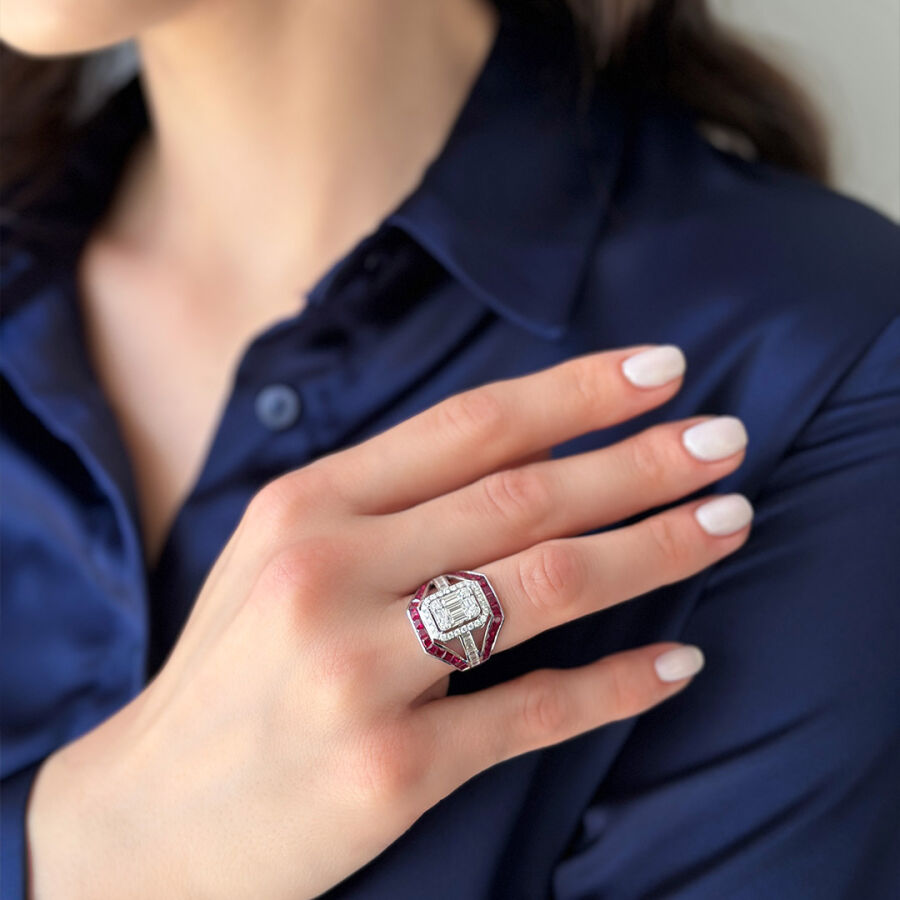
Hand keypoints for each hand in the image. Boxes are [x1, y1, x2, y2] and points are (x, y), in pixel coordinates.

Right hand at [26, 344, 751, 898]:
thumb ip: (385, 504)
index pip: (470, 427)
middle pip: (525, 497)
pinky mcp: (390, 770)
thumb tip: (522, 455)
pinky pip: (533, 712)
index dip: (577, 393)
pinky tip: (680, 661)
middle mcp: (331, 575)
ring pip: (546, 587)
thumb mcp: (282, 558)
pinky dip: (618, 685)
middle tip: (727, 442)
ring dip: (655, 550)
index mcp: (306, 508)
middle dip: (641, 463)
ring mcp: (359, 675)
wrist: (150, 819)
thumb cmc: (231, 674)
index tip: (662, 371)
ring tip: (727, 523)